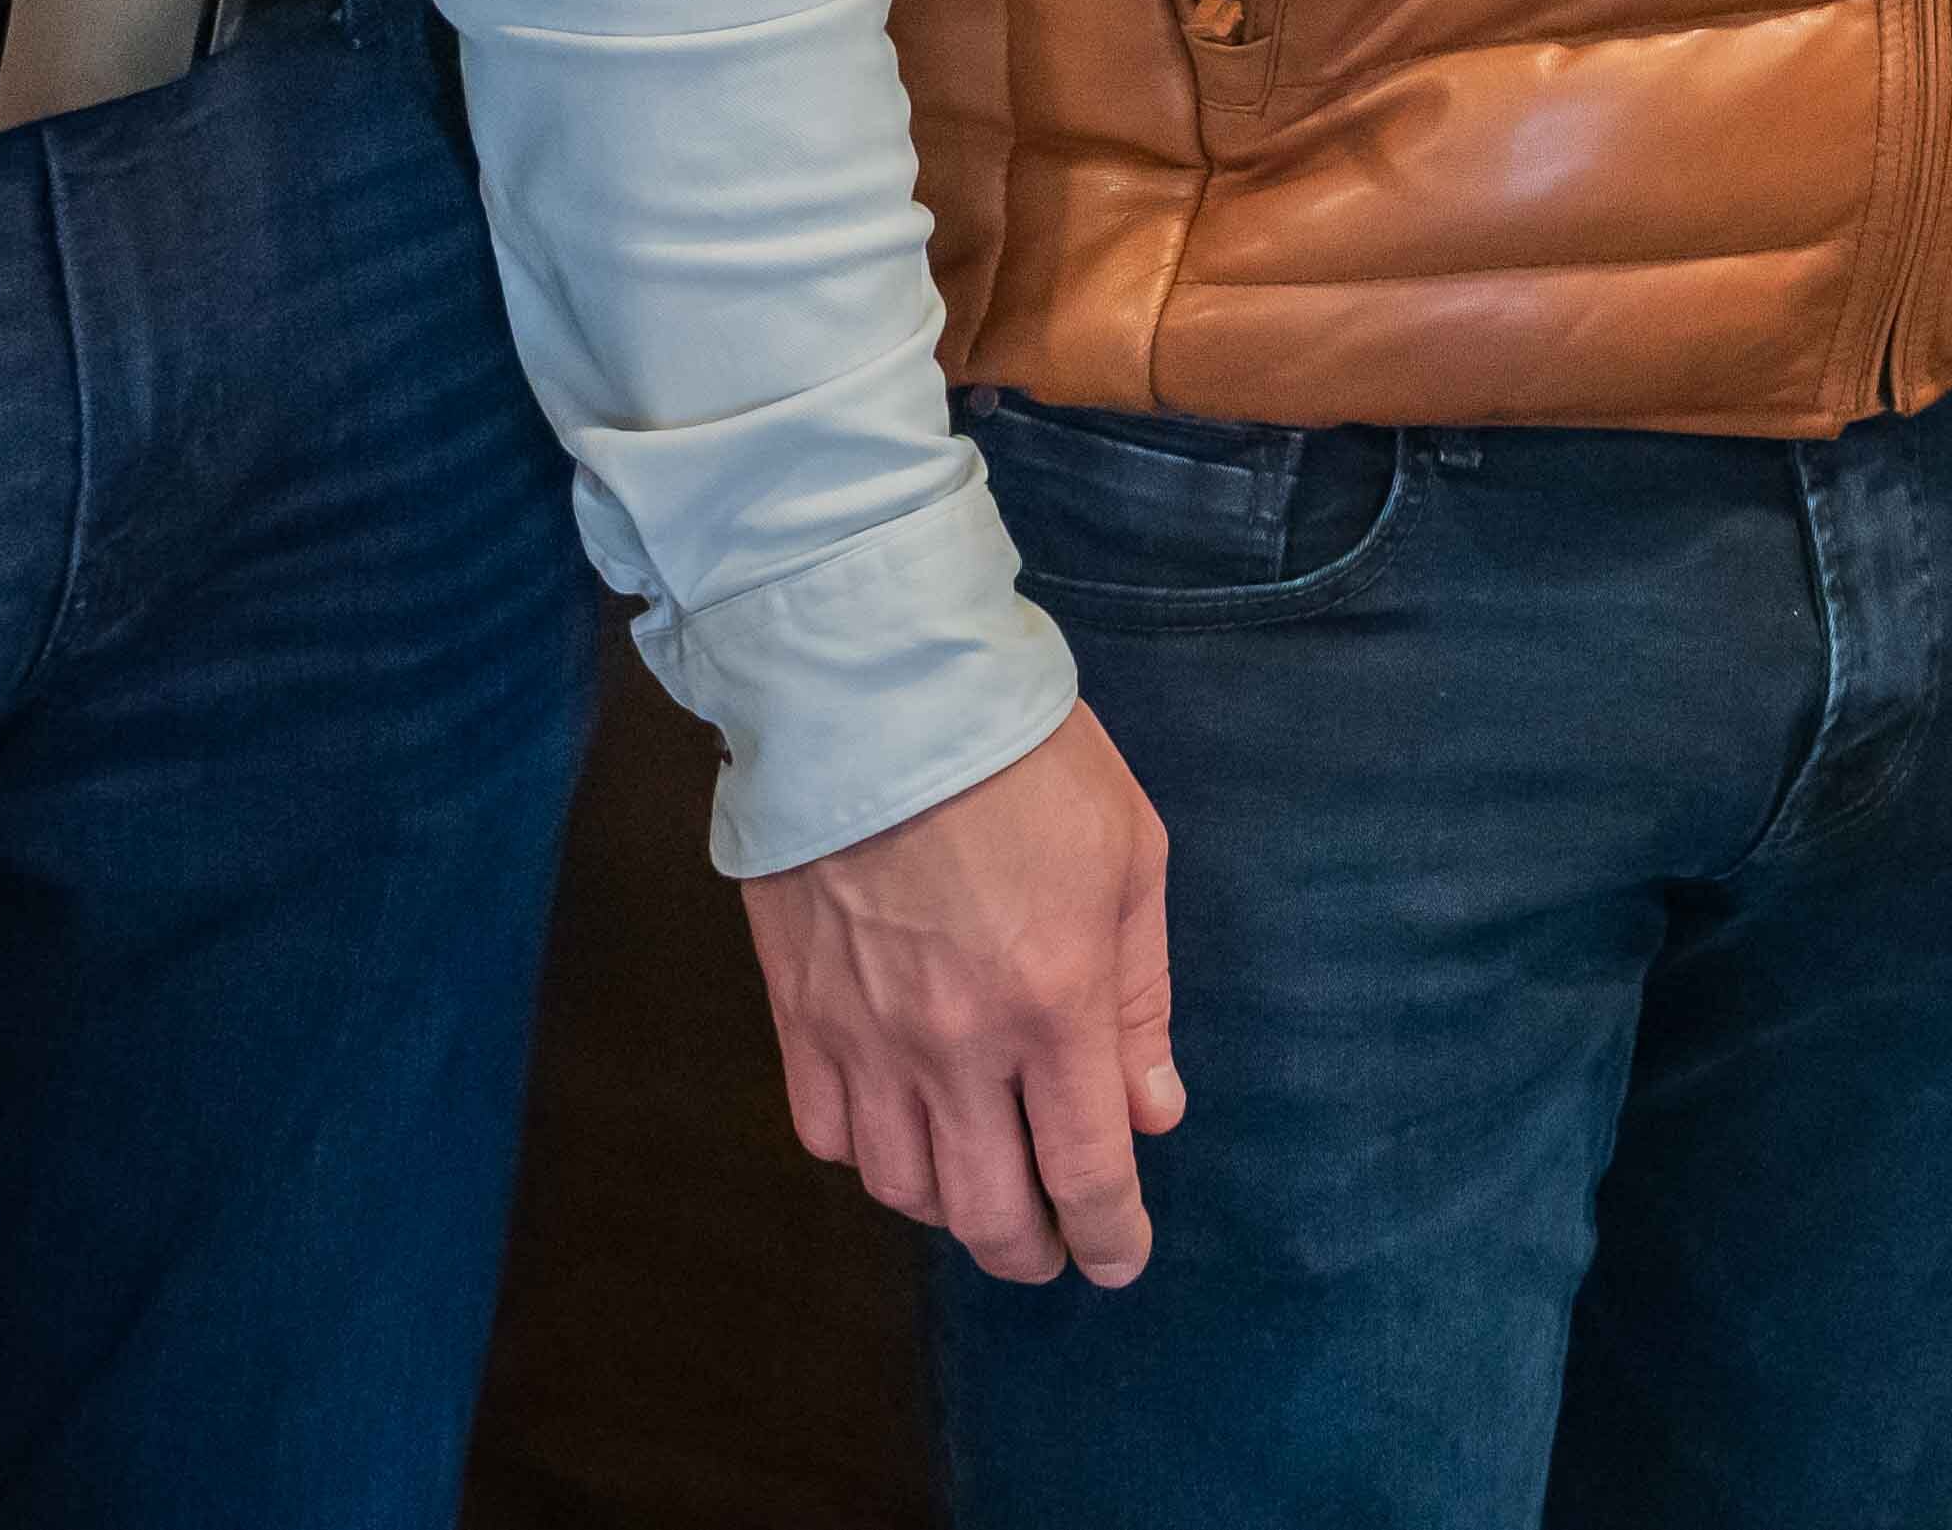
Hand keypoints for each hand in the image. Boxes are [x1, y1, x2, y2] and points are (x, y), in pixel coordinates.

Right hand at [745, 708, 1182, 1284]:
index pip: (1085, 1172)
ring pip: (905, 1189)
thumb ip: (1141, 995)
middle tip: (1056, 1247)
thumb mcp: (1129, 854)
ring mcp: (867, 1038)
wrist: (875, 693)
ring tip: (982, 1191)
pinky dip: (870, 1156)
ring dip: (953, 1211)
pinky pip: (828, 1134)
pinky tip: (900, 1132)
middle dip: (1034, 1250)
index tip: (1120, 1258)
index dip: (1109, 1235)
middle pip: (990, 1211)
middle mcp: (957, 1047)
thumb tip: (1153, 1111)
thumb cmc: (1024, 759)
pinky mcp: (798, 1015)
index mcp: (1054, 1006)